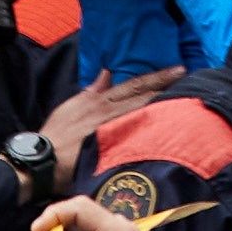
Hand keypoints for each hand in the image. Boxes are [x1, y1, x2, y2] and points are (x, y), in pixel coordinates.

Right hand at [43, 65, 178, 149]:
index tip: (178, 69)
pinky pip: (138, 138)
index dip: (157, 77)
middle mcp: (110, 113)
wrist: (42, 161)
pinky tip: (172, 130)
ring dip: (165, 105)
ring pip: (144, 114)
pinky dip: (154, 131)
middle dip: (166, 85)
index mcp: (101, 101)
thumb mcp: (71, 107)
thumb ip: (92, 91)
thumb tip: (107, 74)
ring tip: (188, 99)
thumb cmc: (54, 135)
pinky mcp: (112, 150)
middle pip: (144, 96)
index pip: (135, 85)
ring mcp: (112, 131)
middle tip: (189, 76)